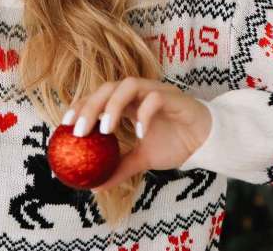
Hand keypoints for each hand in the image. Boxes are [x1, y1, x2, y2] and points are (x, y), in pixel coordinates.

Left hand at [61, 76, 212, 191]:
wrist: (207, 143)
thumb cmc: (175, 144)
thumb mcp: (142, 159)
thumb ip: (119, 168)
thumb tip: (93, 187)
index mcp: (129, 102)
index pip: (98, 96)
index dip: (80, 106)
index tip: (65, 126)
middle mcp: (141, 92)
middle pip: (108, 87)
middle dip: (90, 106)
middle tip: (79, 130)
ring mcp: (158, 91)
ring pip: (128, 85)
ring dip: (113, 105)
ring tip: (105, 130)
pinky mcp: (175, 98)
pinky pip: (155, 99)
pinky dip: (144, 114)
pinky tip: (139, 133)